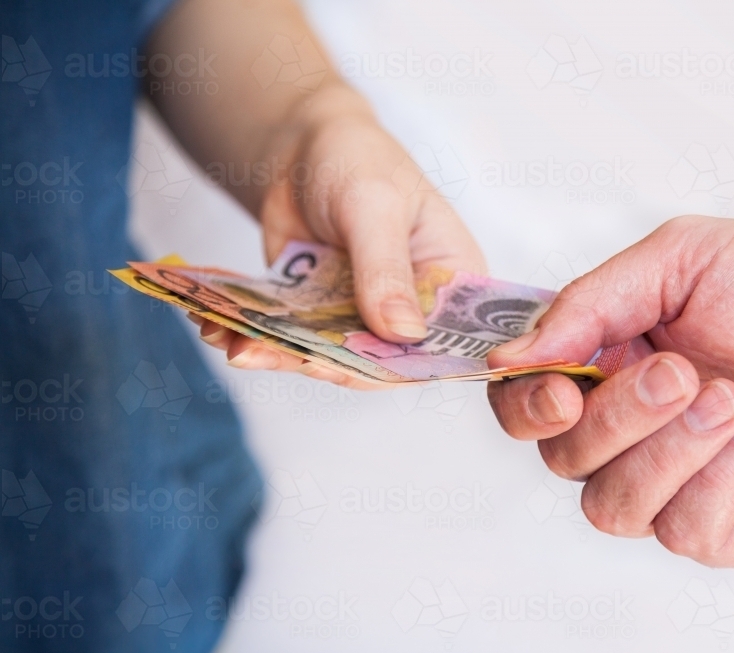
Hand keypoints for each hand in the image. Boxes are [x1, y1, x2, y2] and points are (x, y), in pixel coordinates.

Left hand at [195, 86, 484, 386]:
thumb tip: (403, 334)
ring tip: (239, 346)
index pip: (445, 338)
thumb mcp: (374, 206)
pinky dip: (262, 341)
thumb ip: (386, 270)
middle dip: (331, 365)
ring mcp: (367, 315)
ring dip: (286, 357)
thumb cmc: (357, 158)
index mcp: (451, 279)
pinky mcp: (323, 317)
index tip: (355, 366)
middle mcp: (416, 306)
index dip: (408, 364)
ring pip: (334, 357)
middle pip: (385, 358)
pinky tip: (224, 333)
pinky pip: (298, 342)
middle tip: (285, 356)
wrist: (300, 147)